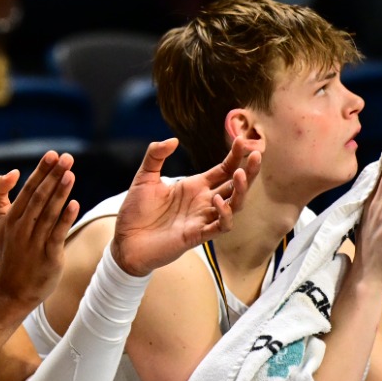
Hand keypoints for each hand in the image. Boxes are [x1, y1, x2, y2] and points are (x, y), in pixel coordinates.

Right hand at [0, 151, 79, 306]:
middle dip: (53, 176)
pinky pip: (57, 235)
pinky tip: (74, 204)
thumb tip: (13, 172)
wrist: (12, 289)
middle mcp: (22, 227)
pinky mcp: (48, 257)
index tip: (53, 155)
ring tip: (70, 174)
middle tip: (67, 157)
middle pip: (39, 197)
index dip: (41, 171)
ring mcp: (34, 242)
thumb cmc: (9, 250)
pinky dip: (65, 219)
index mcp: (11, 217)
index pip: (29, 189)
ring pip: (49, 213)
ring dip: (60, 192)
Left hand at [110, 137, 257, 276]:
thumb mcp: (144, 177)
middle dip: (249, 172)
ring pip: (234, 205)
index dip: (234, 157)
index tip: (241, 140)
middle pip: (235, 186)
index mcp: (194, 186)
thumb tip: (173, 140)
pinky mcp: (197, 235)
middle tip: (256, 156)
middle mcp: (202, 202)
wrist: (124, 241)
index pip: (223, 170)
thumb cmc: (135, 212)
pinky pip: (221, 226)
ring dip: (241, 191)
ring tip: (240, 175)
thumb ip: (156, 156)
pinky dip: (224, 214)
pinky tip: (218, 201)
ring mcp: (202, 218)